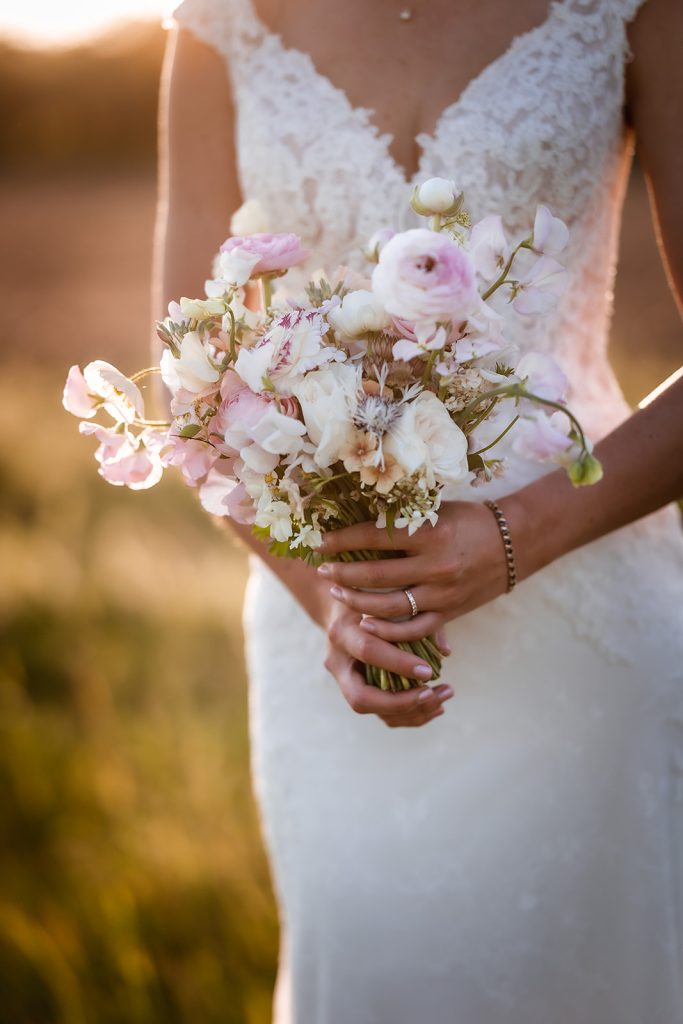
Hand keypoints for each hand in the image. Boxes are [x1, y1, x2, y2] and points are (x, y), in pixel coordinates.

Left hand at [317, 500, 513, 644]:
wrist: (515, 542)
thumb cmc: (470, 520)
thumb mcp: (436, 511)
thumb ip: (402, 520)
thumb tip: (355, 521)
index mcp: (429, 532)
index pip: (373, 537)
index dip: (342, 541)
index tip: (320, 542)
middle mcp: (435, 565)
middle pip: (375, 575)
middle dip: (342, 573)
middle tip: (322, 570)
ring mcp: (442, 593)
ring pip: (388, 606)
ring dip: (356, 602)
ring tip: (336, 595)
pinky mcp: (450, 613)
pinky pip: (413, 629)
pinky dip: (387, 631)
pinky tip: (366, 624)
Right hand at [319, 580, 454, 727]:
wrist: (342, 603)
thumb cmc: (372, 595)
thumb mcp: (390, 597)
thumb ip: (417, 619)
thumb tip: (446, 651)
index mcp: (342, 631)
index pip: (368, 652)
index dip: (399, 664)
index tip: (429, 671)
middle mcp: (337, 661)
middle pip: (361, 698)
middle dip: (401, 702)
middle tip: (433, 693)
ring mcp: (342, 680)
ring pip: (373, 711)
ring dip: (411, 712)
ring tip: (443, 698)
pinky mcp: (355, 690)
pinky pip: (380, 713)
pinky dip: (408, 714)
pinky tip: (435, 705)